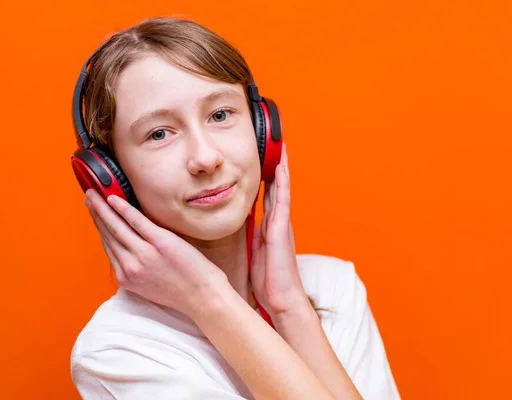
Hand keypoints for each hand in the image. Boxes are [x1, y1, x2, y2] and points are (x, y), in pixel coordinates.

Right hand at [84, 189, 228, 318]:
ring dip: (102, 208)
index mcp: (126, 278)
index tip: (94, 214)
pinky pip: (136, 221)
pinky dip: (122, 208)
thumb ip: (136, 269)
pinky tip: (112, 198)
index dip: (99, 228)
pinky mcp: (160, 242)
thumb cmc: (182, 291)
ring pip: (116, 227)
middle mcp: (130, 266)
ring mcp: (144, 254)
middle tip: (89, 197)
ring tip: (94, 193)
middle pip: (108, 235)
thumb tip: (129, 250)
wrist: (202, 297)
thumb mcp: (149, 286)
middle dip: (96, 214)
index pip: (108, 247)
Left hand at [250, 144, 309, 319]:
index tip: (263, 157)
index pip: (268, 194)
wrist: (280, 298)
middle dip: (275, 165)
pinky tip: (281, 169)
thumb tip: (241, 222)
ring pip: (282, 189)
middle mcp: (278, 221)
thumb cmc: (267, 279)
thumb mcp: (254, 251)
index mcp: (269, 226)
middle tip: (274, 142)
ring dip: (281, 168)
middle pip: (277, 187)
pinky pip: (283, 202)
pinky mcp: (281, 230)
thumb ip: (250, 235)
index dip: (266, 176)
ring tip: (280, 146)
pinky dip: (283, 184)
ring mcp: (282, 224)